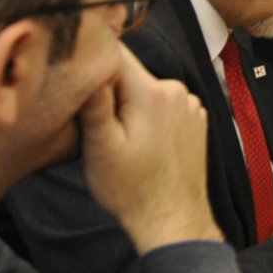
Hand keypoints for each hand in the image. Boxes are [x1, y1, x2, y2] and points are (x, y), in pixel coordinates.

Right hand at [80, 47, 222, 253]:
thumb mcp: (101, 150)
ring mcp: (190, 104)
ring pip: (146, 89)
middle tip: (95, 123)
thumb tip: (91, 72)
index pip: (115, 55)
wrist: (172, 216)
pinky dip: (149, 114)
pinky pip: (164, 103)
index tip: (77, 80)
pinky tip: (143, 141)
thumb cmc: (132, 188)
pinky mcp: (195, 117)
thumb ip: (95, 107)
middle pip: (130, 73)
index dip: (92, 63)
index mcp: (151, 92)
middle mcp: (176, 90)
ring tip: (121, 138)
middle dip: (109, 90)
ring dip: (129, 104)